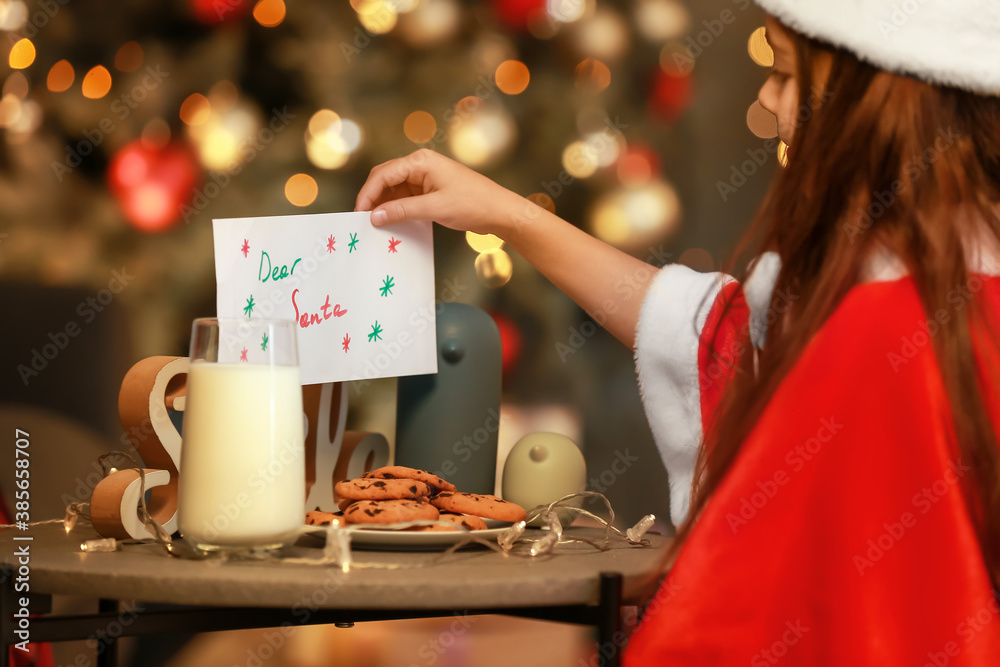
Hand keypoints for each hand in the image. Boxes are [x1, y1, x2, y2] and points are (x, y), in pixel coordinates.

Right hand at [354, 149, 521, 236]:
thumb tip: (375, 216)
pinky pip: (405, 197)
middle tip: (362, 220)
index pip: (383, 174)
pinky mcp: (429, 190)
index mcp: (421, 161)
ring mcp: (425, 177)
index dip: (367, 193)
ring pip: (393, 189)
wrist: (499, 210)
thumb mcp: (434, 208)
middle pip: (385, 178)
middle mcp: (420, 165)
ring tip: (375, 224)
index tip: (359, 213)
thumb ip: (402, 211)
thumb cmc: (473, 204)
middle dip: (372, 198)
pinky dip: (396, 209)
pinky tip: (391, 222)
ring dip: (384, 205)